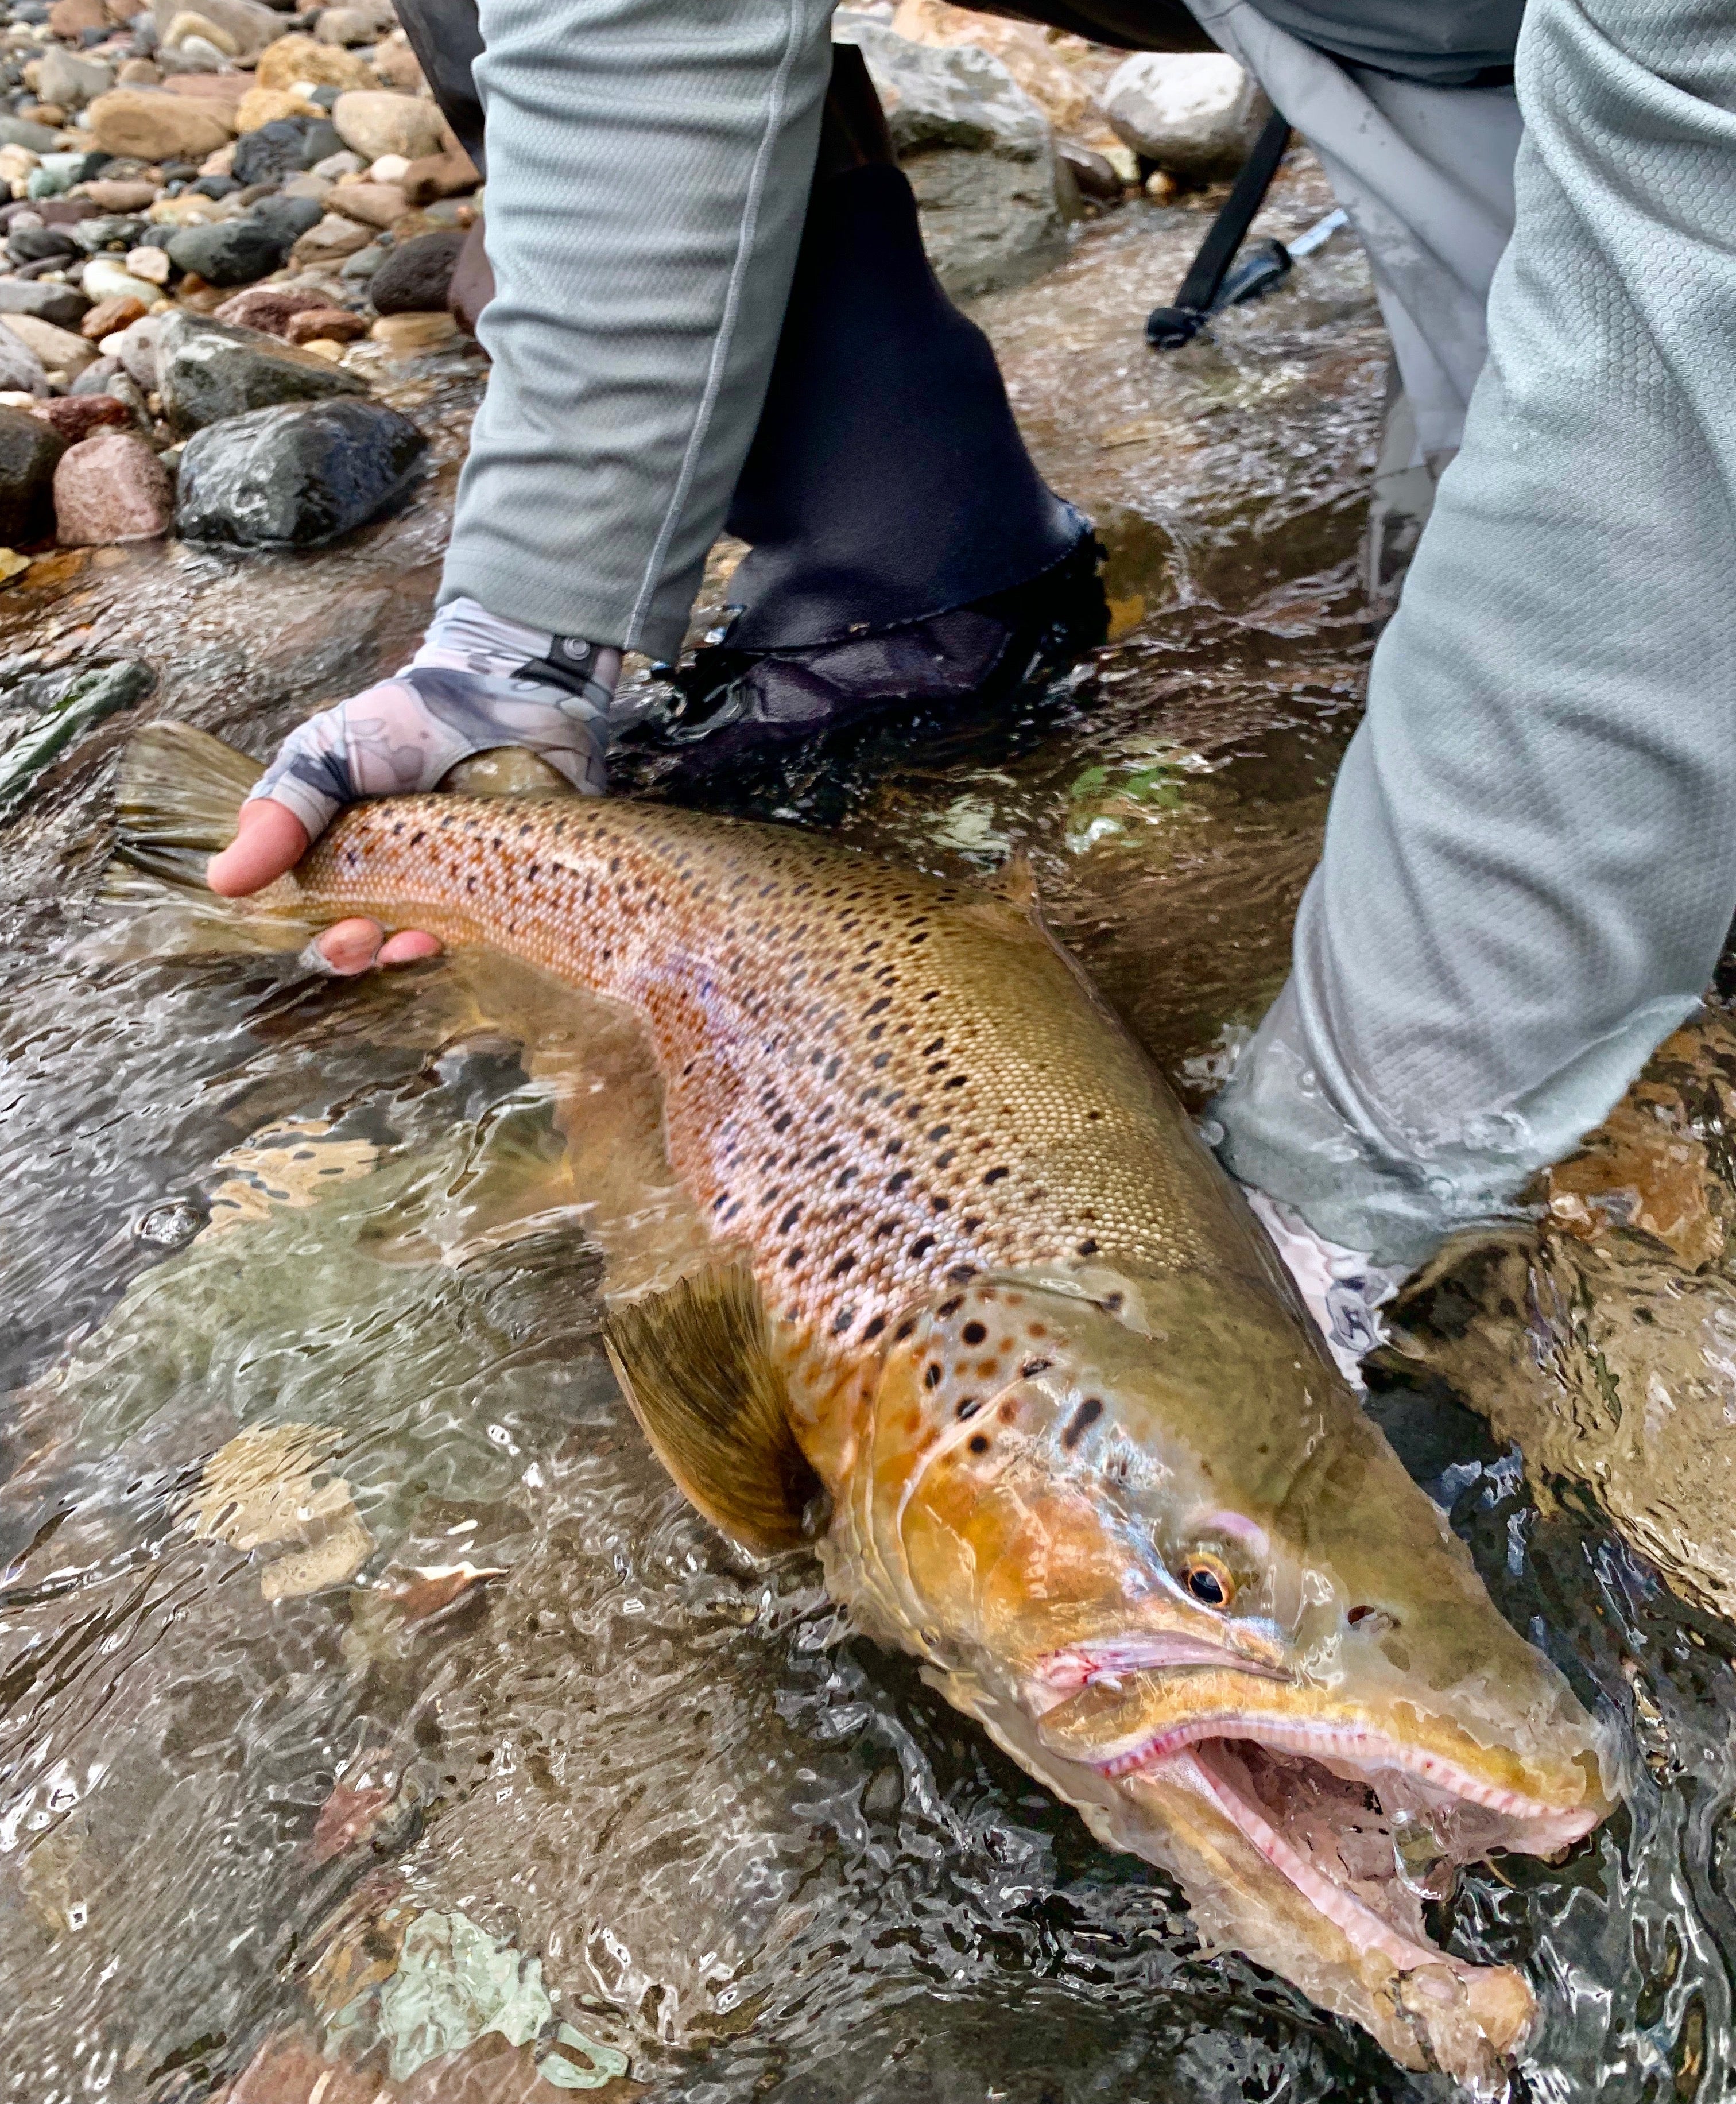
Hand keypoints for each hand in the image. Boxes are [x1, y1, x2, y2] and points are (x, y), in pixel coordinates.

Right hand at [203, 600, 614, 973]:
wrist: (508, 688)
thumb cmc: (409, 722)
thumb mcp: (330, 753)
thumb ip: (285, 807)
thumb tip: (223, 882)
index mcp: (350, 867)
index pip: (329, 931)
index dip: (332, 948)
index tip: (346, 933)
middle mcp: (404, 892)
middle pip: (377, 954)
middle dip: (367, 957)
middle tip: (372, 936)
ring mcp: (467, 896)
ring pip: (435, 956)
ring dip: (420, 959)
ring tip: (426, 942)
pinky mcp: (524, 893)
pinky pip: (505, 944)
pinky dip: (489, 950)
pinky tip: (483, 937)